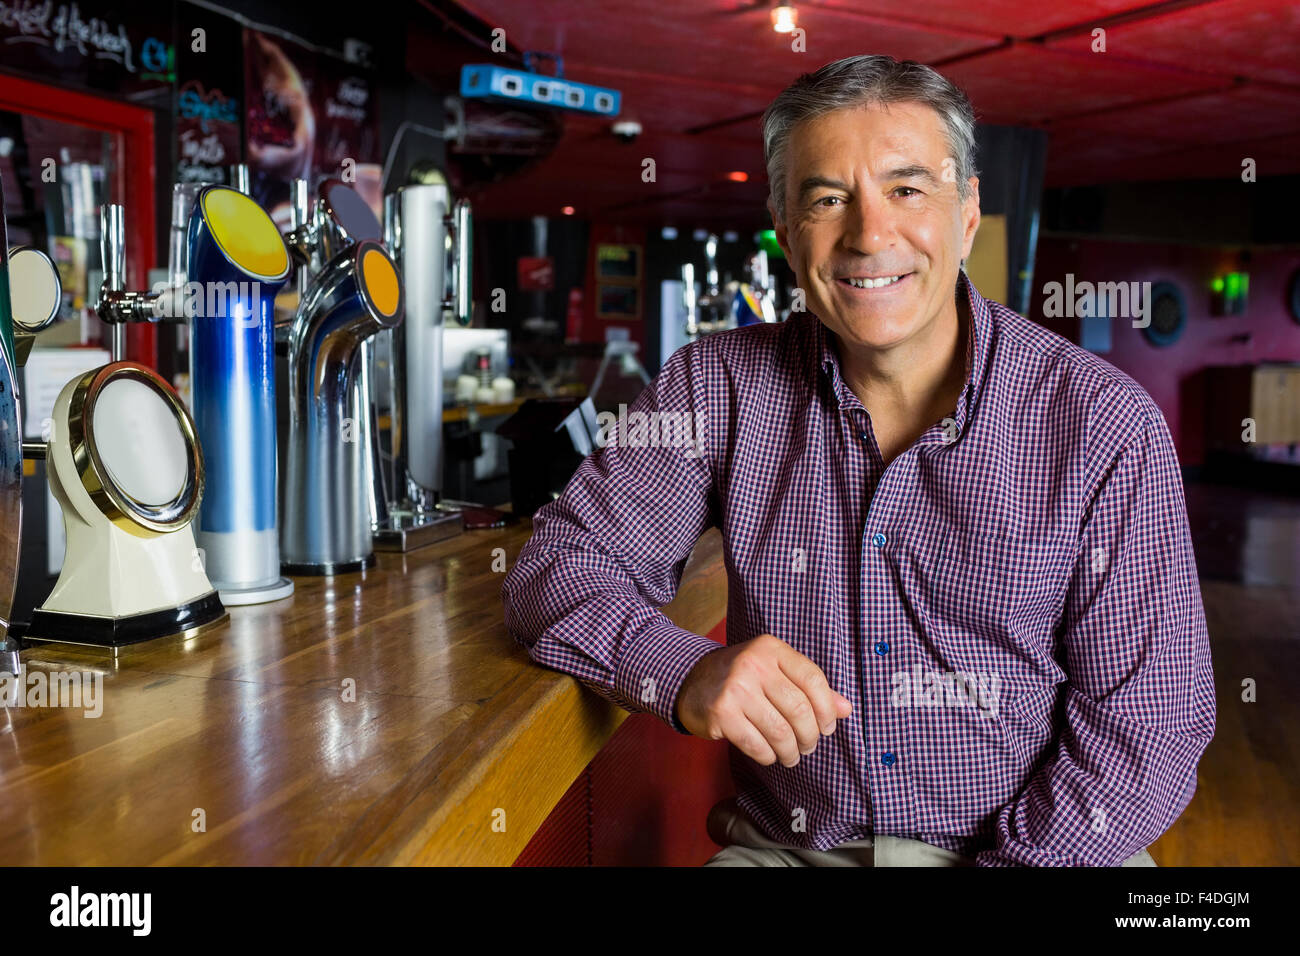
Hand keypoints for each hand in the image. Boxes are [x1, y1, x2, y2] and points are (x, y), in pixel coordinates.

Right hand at [675, 633, 851, 766]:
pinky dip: (768, 756)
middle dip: (810, 736)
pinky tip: (769, 755)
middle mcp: (753, 665)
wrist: (690, 680)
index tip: (827, 726)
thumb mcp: (774, 671)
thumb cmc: (742, 678)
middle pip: (799, 710)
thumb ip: (809, 687)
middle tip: (808, 746)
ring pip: (780, 732)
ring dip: (791, 751)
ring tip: (791, 755)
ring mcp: (735, 689)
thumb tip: (846, 709)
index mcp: (771, 649)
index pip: (813, 679)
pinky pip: (757, 745)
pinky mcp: (721, 714)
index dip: (826, 709)